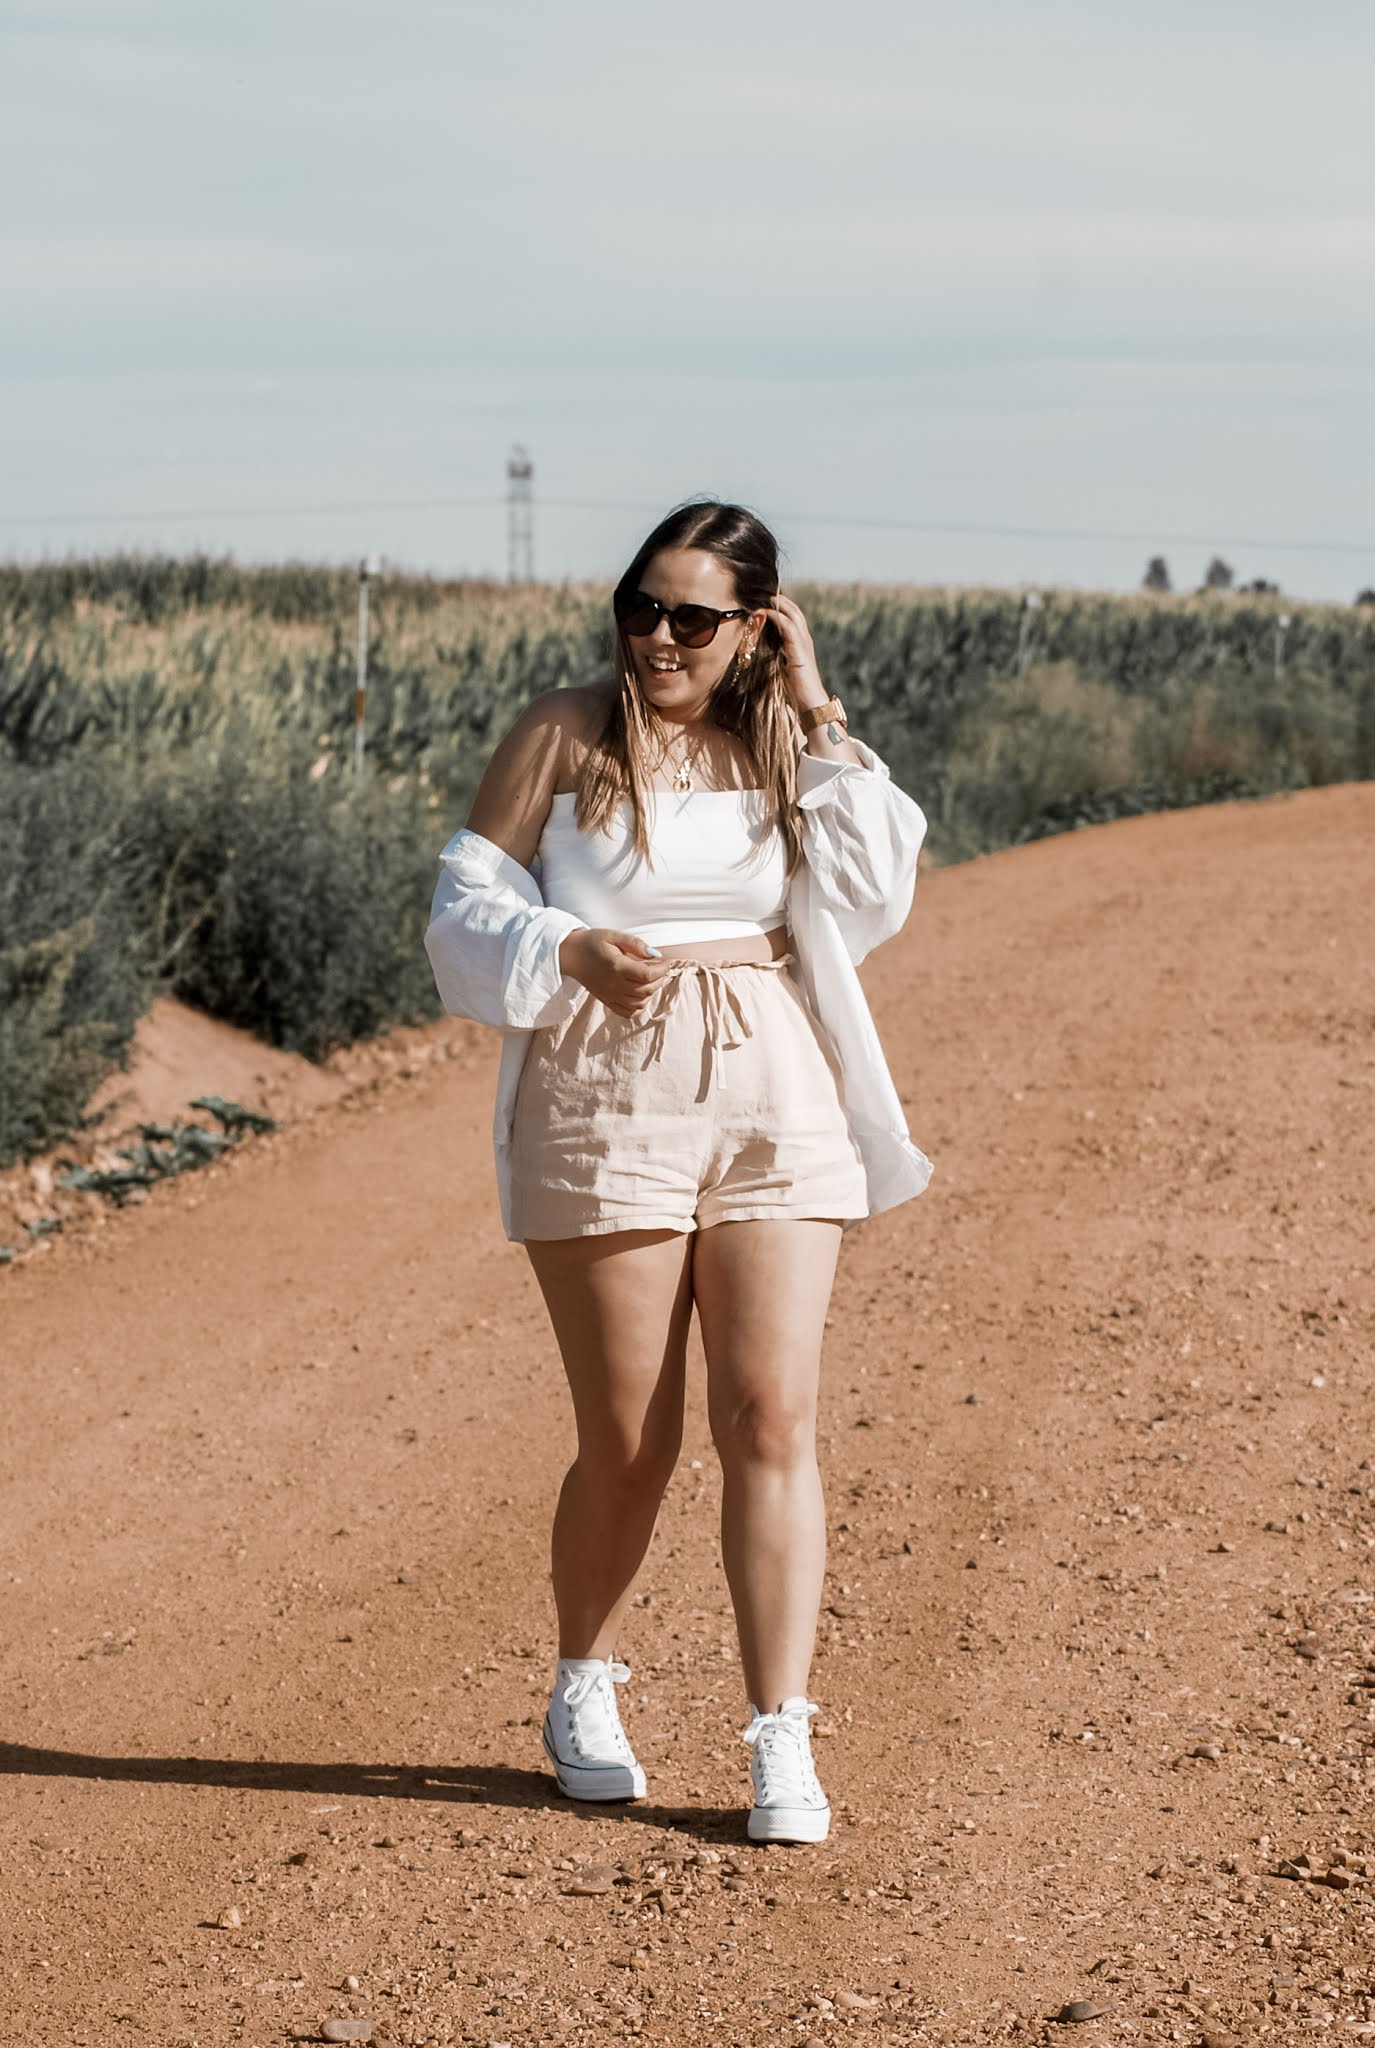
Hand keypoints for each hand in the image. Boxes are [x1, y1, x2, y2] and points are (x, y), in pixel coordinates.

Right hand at [560, 929, 669, 1016]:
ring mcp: (610, 995)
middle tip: (659, 968)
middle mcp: (614, 985)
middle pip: (647, 990)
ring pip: (640, 1003)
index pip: (647, 975)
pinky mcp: (607, 1001)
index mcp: (617, 966)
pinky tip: (640, 993)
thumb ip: (635, 944)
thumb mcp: (613, 936)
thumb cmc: (592, 943)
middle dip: (660, 979)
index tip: (666, 961)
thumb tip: (655, 954)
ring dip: (651, 991)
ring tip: (650, 978)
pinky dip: (639, 1006)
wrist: (571, 955)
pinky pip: (628, 1012)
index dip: (662, 969)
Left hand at [763, 592, 827, 709]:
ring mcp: (804, 645)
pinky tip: (765, 613)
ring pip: (793, 615)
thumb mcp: (781, 671)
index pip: (793, 619)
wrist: (810, 705)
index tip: (765, 601)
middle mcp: (805, 641)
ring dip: (778, 604)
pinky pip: (788, 627)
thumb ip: (774, 659)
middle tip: (765, 593)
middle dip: (780, 600)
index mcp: (800, 646)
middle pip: (794, 612)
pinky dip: (777, 617)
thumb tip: (758, 654)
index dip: (781, 608)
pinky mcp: (800, 651)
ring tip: (765, 597)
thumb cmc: (796, 692)